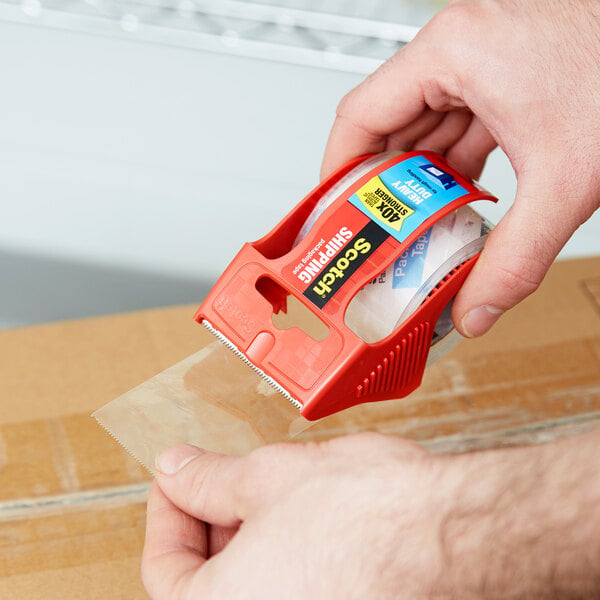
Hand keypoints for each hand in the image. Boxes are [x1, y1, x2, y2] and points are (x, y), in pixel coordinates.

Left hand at [142, 431, 599, 598]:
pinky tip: (315, 521)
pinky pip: (299, 588)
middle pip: (212, 581)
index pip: (165, 569)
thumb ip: (208, 479)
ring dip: (257, 537)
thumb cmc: (370, 514)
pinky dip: (293, 556)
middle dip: (217, 521)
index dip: (169, 510)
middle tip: (233, 479)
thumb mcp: (269, 476)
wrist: (459, 536)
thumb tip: (176, 469)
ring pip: (259, 584)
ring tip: (283, 494)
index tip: (181, 476)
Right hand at [321, 0, 599, 336]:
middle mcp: (458, 48)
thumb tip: (477, 306)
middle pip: (385, 125)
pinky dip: (450, 163)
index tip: (332, 211)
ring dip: (416, 179)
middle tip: (373, 231)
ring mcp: (480, 56)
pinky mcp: (502, 71)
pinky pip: (455, 122)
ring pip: (420, 126)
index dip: (337, 172)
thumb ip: (516, 257)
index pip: (358, 117)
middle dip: (379, 186)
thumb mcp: (565, 178)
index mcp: (452, 53)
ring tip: (412, 224)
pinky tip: (457, 196)